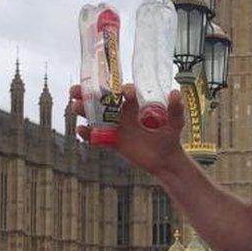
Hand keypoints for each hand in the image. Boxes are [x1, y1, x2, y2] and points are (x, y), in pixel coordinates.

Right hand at [70, 83, 185, 175]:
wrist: (166, 160)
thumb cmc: (170, 136)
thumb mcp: (176, 122)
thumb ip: (176, 109)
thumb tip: (175, 92)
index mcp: (135, 106)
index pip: (123, 93)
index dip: (120, 90)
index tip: (124, 92)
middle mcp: (123, 114)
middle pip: (102, 101)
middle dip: (88, 94)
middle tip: (76, 90)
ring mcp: (117, 128)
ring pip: (96, 117)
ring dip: (84, 111)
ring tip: (75, 107)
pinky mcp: (114, 143)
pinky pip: (98, 138)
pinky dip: (88, 135)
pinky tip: (81, 130)